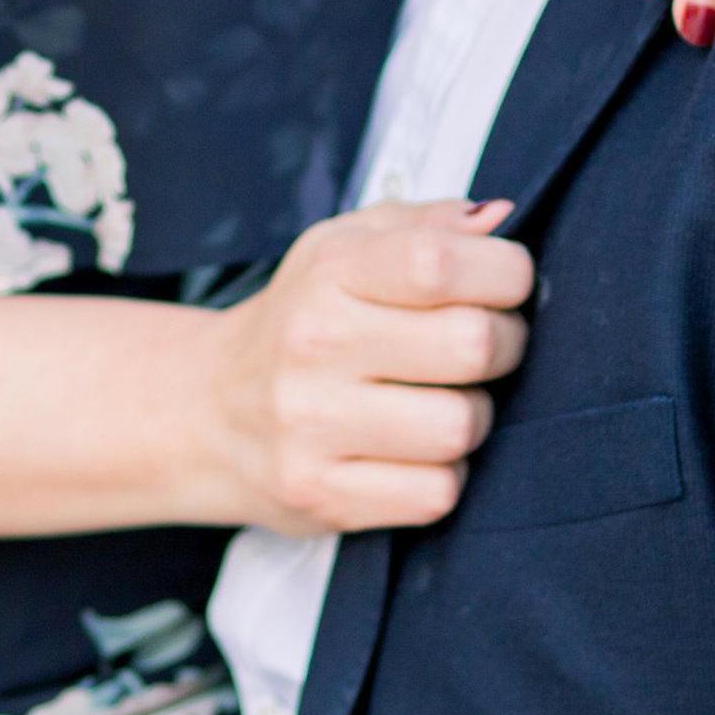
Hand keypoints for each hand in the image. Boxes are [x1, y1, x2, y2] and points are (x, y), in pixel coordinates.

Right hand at [206, 200, 532, 535]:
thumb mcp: (346, 248)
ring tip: (444, 401)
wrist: (207, 410)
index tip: (506, 286)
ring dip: (473, 416)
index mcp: (329, 270)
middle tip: (484, 347)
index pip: (440, 261)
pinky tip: (415, 453)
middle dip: (506, 345)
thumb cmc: (301, 321)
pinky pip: (436, 494)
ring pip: (461, 426)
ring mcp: (311, 426)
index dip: (506, 273)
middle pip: (472, 345)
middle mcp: (313, 343)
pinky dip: (443, 475)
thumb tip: (500, 220)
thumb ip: (426, 225)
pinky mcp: (322, 494)